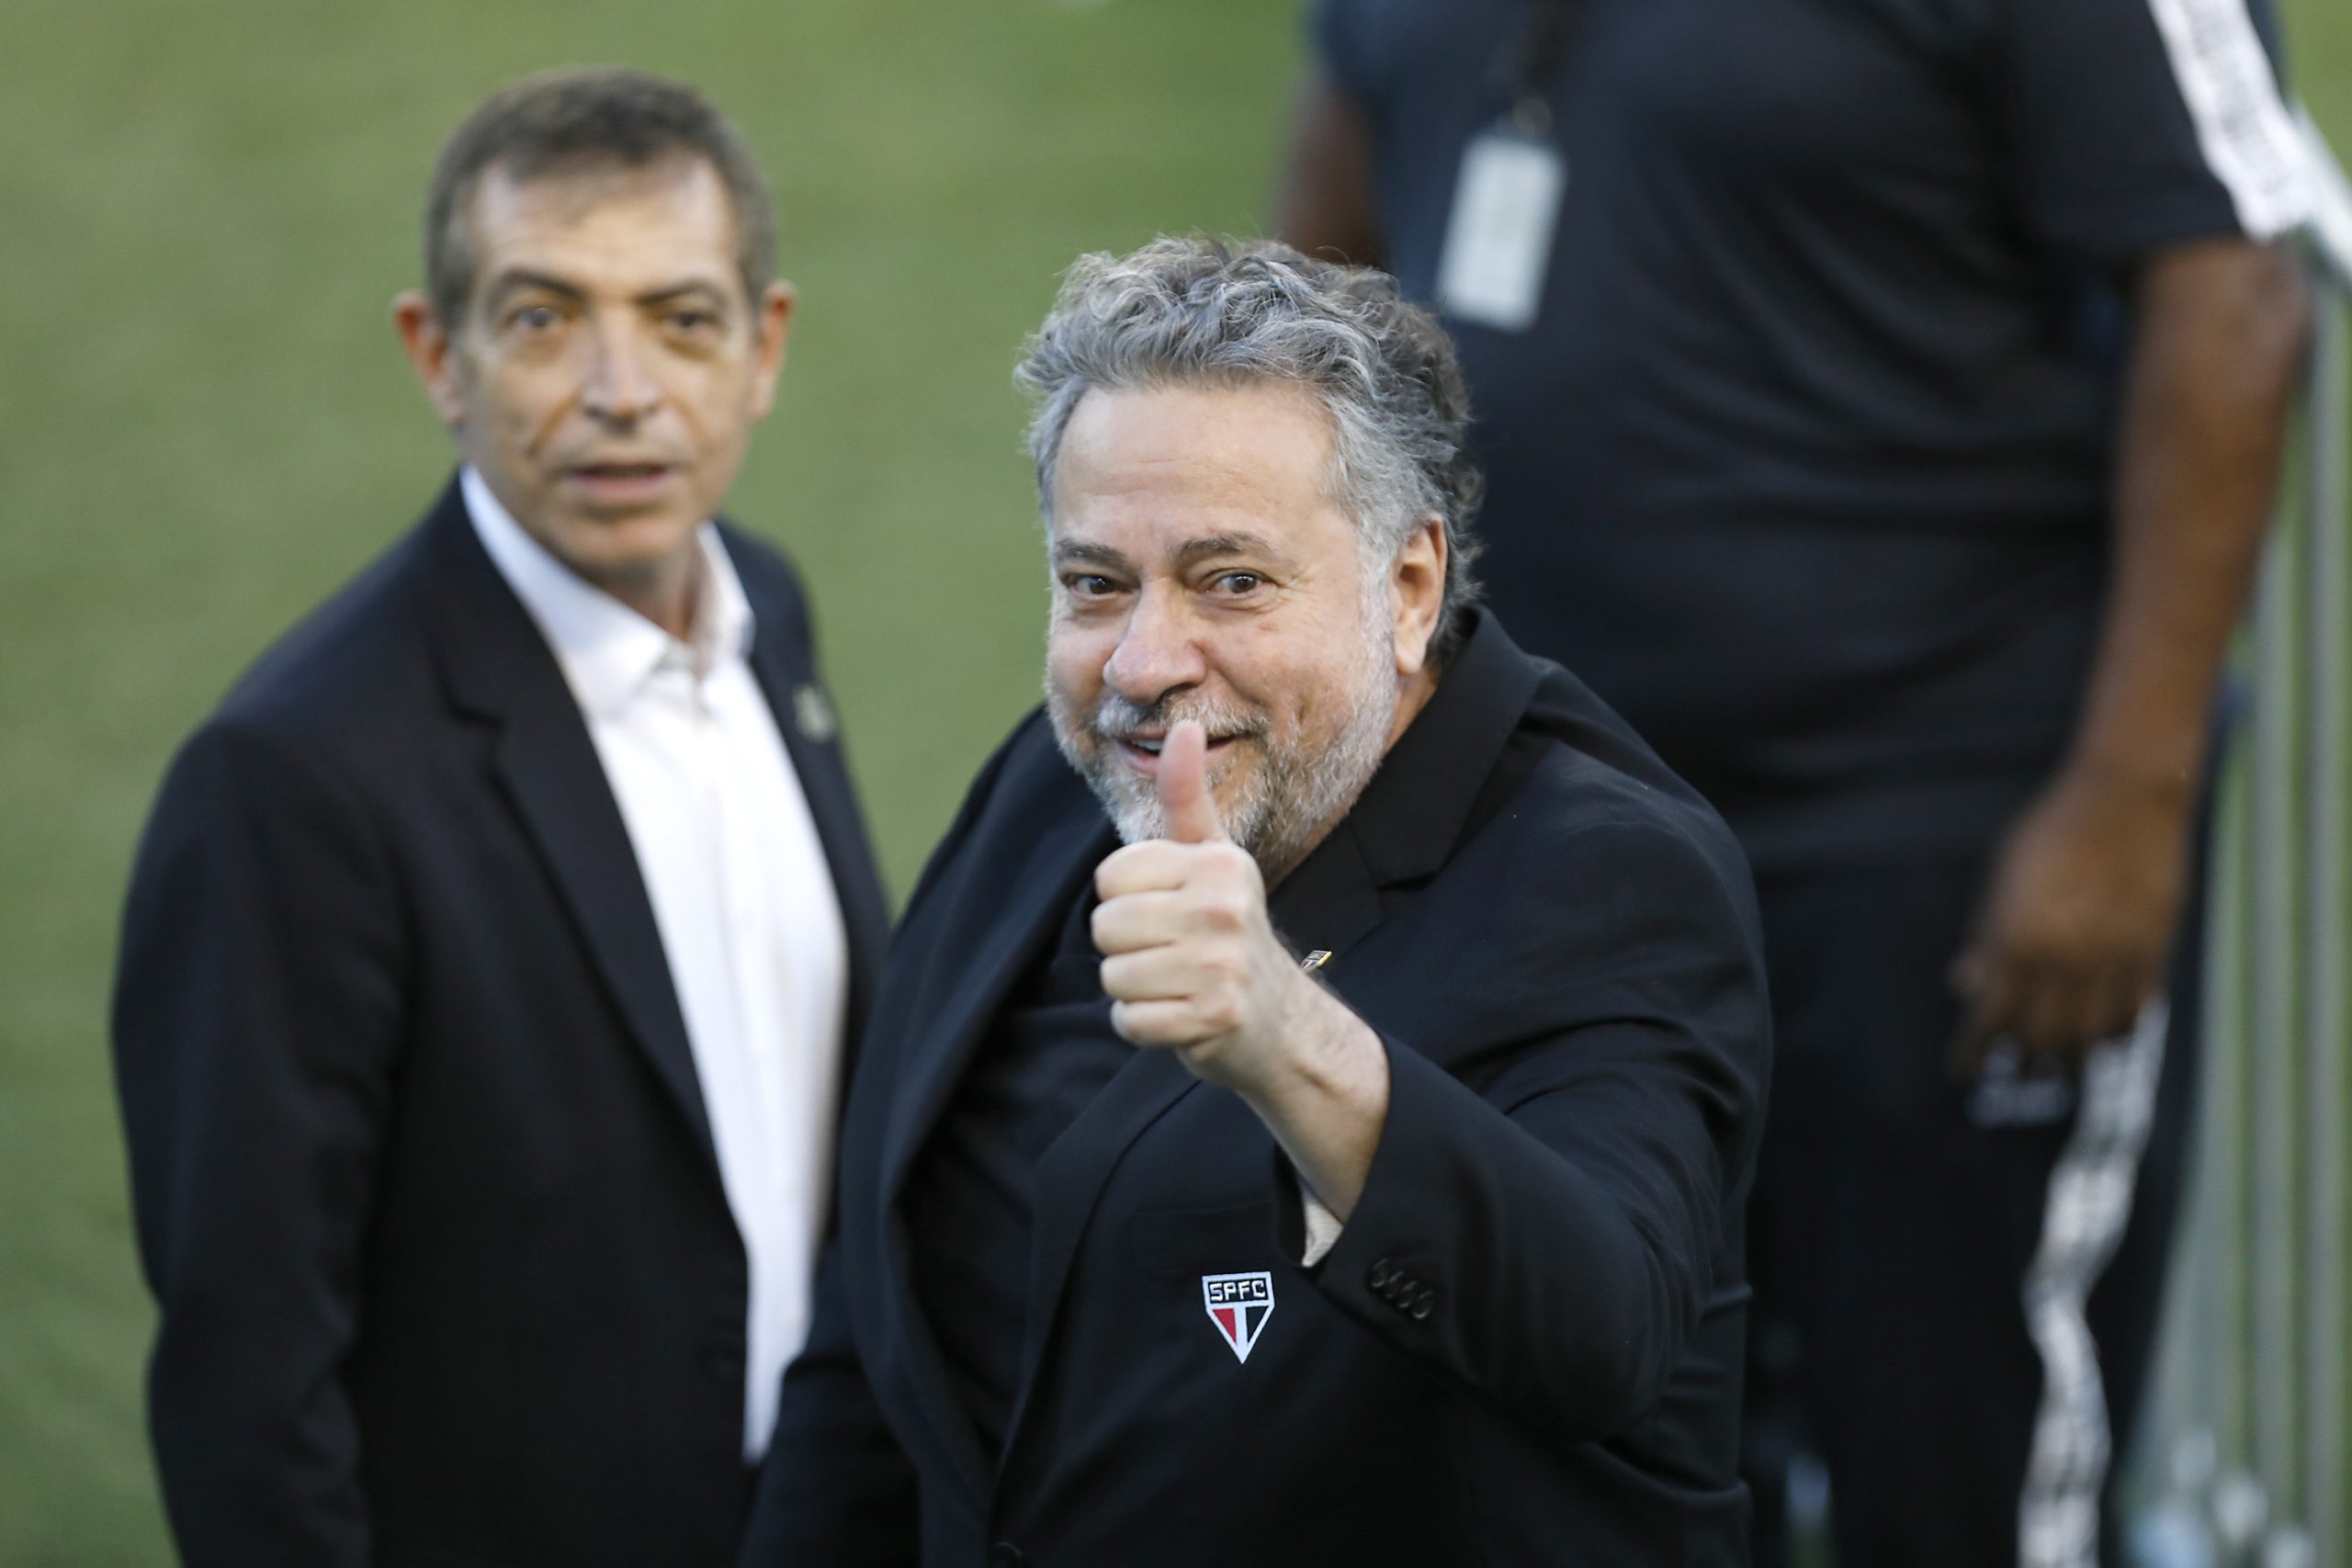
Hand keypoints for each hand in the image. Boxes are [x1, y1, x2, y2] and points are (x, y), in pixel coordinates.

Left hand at [1091, 721, 1327, 1092]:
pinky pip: (1130, 1020)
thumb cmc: (1226, 927)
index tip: (1165, 908)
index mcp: (1217, 863)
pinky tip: (1178, 1015)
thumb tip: (1185, 726)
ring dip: (1133, 988)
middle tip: (1169, 952)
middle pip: (1106, 926)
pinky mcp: (1215, 1018)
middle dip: (1125, 947)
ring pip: (1114, 975)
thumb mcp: (1211, 857)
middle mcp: (1224, 908)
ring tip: (1175, 982)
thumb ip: (1186, 795)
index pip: (1110, 876)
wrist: (1279, 1019)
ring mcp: (1223, 966)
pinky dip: (1143, 1025)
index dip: (1124, 898)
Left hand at [1951, 764, 2193, 1073]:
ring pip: (2089, 1037)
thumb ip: (1986, 939)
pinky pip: (2133, 1014)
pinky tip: (2102, 1036)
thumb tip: (1965, 986)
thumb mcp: (2001, 881)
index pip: (1989, 1020)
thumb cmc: (2050, 834)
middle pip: (2040, 1039)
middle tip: (2014, 1071)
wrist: (2125, 799)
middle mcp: (2065, 958)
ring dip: (2069, 1058)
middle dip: (2022, 1062)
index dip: (1972, 1053)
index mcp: (2017, 940)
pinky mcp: (2152, 953)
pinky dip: (2114, 1034)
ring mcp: (2112, 959)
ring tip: (2056, 1065)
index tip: (1961, 1072)